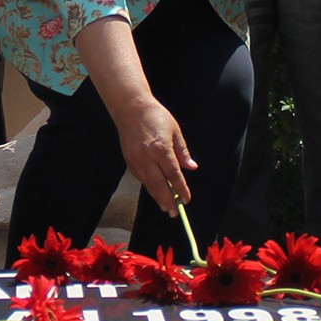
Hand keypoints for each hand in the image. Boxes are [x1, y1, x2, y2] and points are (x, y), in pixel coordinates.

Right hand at [113, 95, 194, 213]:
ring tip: (166, 207)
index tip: (186, 199)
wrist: (131, 108)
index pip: (173, 175)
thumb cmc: (156, 116)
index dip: (181, 189)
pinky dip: (149, 187)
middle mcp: (147, 157)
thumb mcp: (175, 130)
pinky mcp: (129, 161)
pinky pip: (141, 178)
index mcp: (161, 148)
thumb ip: (182, 151)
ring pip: (148, 184)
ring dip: (157, 197)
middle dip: (168, 200)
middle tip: (175, 212)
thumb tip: (191, 167)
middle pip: (159, 184)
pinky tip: (155, 192)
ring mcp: (136, 160)